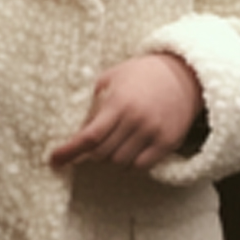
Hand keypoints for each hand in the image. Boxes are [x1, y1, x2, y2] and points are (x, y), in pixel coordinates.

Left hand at [48, 53, 203, 170]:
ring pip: (120, 162)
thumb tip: (75, 127)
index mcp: (118, 103)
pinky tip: (129, 150)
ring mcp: (153, 132)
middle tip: (86, 149)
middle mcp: (136, 120)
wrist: (185, 74)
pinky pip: (142, 165)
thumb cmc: (142, 73)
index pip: (89, 136)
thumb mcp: (112, 77)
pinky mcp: (168, 142)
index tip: (54, 160)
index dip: (69, 151)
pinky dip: (130, 163)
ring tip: (112, 144)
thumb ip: (93, 100)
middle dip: (90, 154)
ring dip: (110, 158)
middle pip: (102, 153)